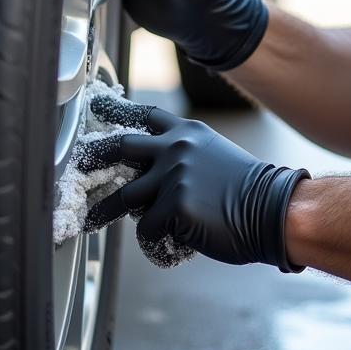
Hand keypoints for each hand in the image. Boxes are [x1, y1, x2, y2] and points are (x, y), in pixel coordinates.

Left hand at [82, 94, 309, 271]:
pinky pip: (146, 229)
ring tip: (92, 222)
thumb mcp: (212, 156)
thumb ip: (180, 157)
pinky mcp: (171, 206)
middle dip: (94, 156)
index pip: (146, 116)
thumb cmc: (245, 190)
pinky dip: (155, 241)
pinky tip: (174, 243)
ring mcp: (172, 176)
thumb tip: (146, 175)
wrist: (271, 209)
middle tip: (79, 164)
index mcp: (188, 133)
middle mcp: (176, 148)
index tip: (97, 106)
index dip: (119, 111)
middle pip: (121, 146)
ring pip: (124, 197)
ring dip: (109, 212)